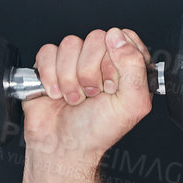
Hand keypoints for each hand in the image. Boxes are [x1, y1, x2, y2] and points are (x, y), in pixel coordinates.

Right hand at [22, 27, 153, 160]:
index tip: (112, 84)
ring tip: (75, 98)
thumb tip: (118, 36)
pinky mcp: (50, 65)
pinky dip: (50, 77)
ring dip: (69, 78)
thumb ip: (134, 66)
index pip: (124, 37)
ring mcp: (75, 62)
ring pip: (70, 44)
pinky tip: (56, 94)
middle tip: (92, 94)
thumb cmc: (98, 130)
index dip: (116, 58)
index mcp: (126, 67)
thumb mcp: (132, 103)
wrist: (63, 146)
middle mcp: (101, 61)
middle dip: (90, 72)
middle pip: (95, 38)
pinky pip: (47, 52)